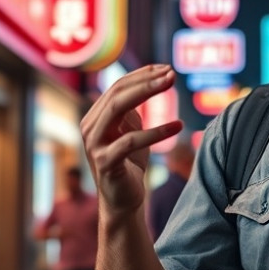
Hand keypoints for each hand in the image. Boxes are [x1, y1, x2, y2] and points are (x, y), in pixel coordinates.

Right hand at [80, 64, 183, 215]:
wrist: (122, 202)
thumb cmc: (129, 164)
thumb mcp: (131, 131)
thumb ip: (133, 110)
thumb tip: (150, 82)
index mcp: (95, 117)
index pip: (117, 86)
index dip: (142, 74)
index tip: (166, 68)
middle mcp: (90, 127)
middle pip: (117, 92)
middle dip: (146, 80)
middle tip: (172, 74)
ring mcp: (95, 144)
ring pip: (118, 108)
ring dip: (147, 93)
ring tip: (171, 86)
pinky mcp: (105, 162)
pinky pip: (131, 141)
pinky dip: (157, 131)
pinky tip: (178, 126)